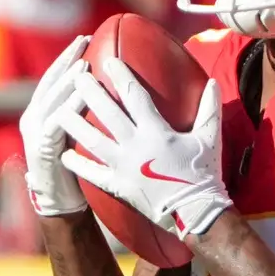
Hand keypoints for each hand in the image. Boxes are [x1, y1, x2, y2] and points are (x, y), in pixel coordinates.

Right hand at [21, 35, 89, 217]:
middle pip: (51, 80)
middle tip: (85, 41)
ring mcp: (35, 131)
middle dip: (68, 59)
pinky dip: (70, 109)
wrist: (60, 198)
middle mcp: (34, 116)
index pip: (56, 76)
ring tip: (85, 65)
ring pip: (52, 99)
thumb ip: (86, 111)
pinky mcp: (41, 147)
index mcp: (42, 110)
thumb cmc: (76, 165)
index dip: (69, 56)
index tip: (87, 39)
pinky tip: (83, 98)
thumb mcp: (79, 132)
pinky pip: (57, 123)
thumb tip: (114, 91)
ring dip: (69, 81)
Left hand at [59, 57, 232, 239]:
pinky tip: (65, 155)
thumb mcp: (210, 139)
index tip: (108, 61)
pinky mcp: (120, 187)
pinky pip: (94, 174)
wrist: (197, 213)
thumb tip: (214, 83)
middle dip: (90, 92)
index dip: (121, 75)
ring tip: (60, 111)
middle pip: (107, 113)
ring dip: (75, 124)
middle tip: (76, 77)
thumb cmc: (205, 175)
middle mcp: (137, 146)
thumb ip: (209, 109)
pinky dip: (78, 164)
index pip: (134, 95)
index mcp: (157, 131)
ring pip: (94, 141)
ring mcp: (125, 167)